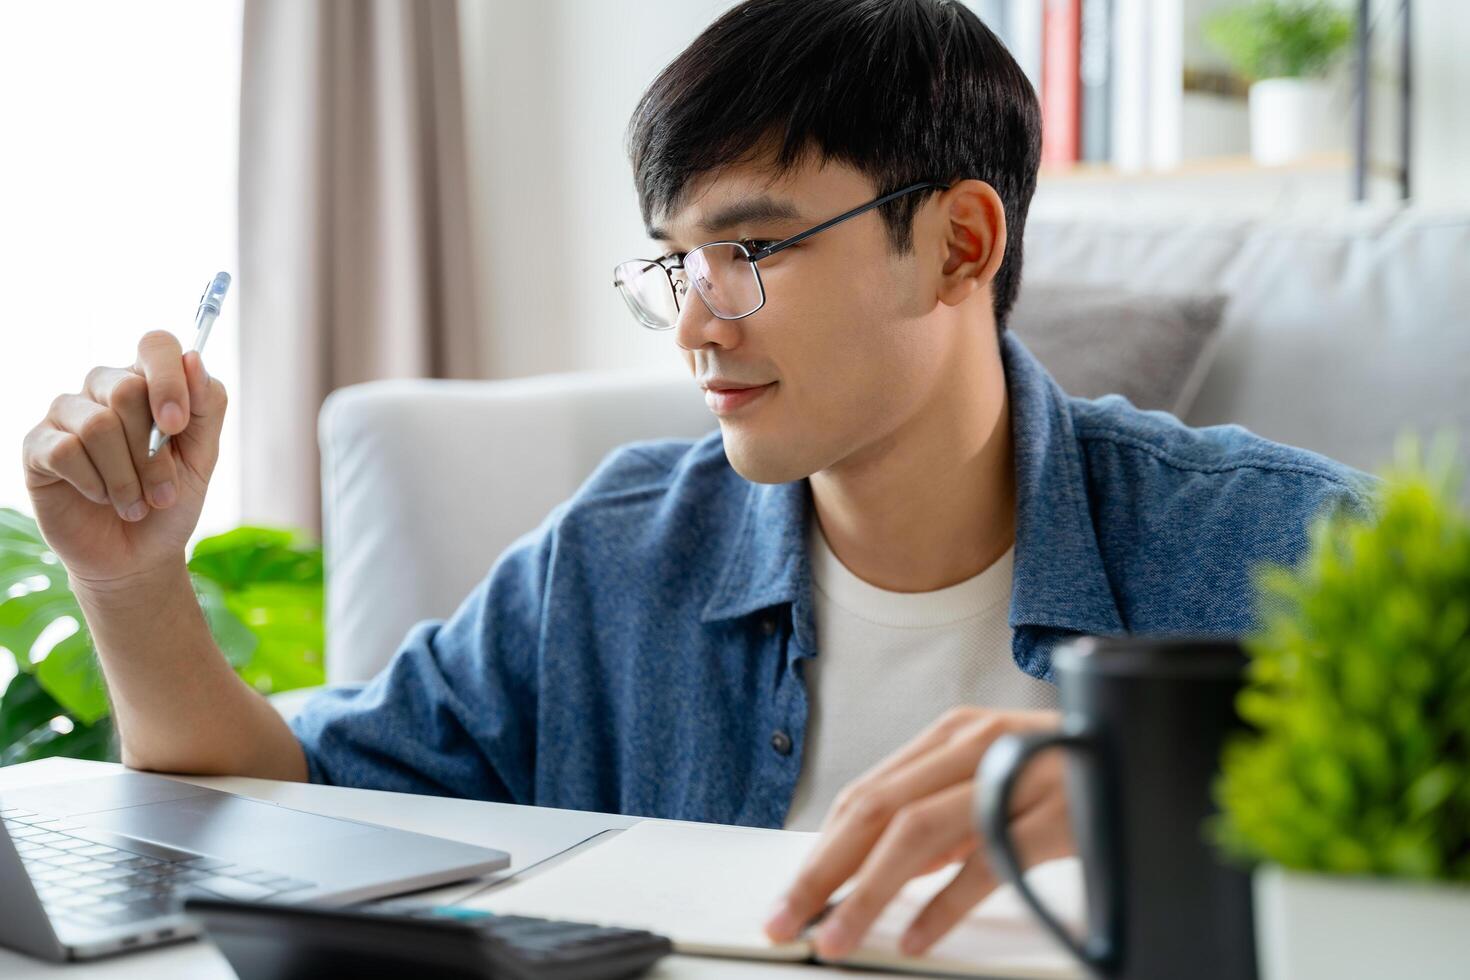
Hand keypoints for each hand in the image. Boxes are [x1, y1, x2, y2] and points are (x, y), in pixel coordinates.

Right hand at [21, 330, 227, 589]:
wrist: (137, 557)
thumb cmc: (170, 501)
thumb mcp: (202, 457)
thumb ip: (206, 407)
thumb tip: (194, 358)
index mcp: (148, 382)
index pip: (156, 345)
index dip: (169, 380)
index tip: (176, 426)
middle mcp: (104, 388)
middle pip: (127, 390)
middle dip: (153, 454)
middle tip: (163, 493)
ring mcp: (66, 414)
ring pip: (98, 425)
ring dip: (127, 478)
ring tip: (136, 505)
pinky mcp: (37, 446)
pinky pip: (65, 451)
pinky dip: (94, 484)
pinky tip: (101, 499)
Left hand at [764, 706, 1071, 957]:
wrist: (1157, 757)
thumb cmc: (1071, 777)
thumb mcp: (993, 787)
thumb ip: (938, 819)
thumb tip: (871, 873)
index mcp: (954, 735)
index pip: (865, 795)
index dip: (821, 851)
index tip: (791, 896)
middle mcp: (978, 744)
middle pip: (876, 810)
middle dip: (823, 872)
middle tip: (786, 920)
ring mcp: (1018, 775)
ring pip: (919, 833)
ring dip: (869, 892)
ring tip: (837, 936)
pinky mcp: (1057, 813)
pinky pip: (988, 861)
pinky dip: (944, 903)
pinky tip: (918, 936)